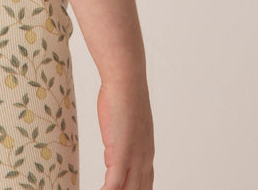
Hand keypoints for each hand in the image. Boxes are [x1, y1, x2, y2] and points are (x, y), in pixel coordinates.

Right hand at [97, 70, 154, 189]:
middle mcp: (144, 160)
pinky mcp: (122, 154)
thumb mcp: (123, 124)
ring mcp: (135, 159)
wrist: (125, 78)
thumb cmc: (122, 94)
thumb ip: (120, 142)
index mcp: (146, 154)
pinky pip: (114, 186)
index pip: (144, 187)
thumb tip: (111, 155)